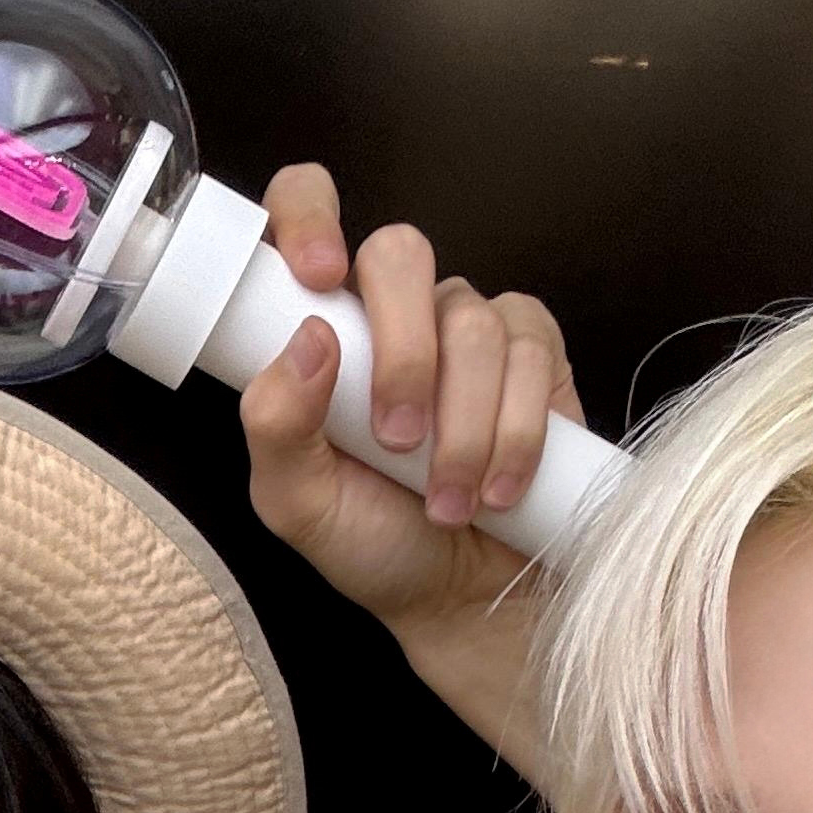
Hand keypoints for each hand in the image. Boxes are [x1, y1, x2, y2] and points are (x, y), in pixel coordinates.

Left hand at [245, 165, 577, 759]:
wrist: (463, 597)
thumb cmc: (372, 544)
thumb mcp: (299, 503)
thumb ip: (276, 426)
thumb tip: (306, 340)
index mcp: (321, 329)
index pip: (304, 214)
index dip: (310, 219)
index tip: (320, 278)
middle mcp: (393, 313)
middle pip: (400, 254)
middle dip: (403, 354)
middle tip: (399, 441)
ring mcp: (467, 324)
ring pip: (471, 323)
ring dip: (462, 428)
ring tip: (449, 501)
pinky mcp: (535, 351)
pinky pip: (531, 351)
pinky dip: (516, 430)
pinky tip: (500, 486)